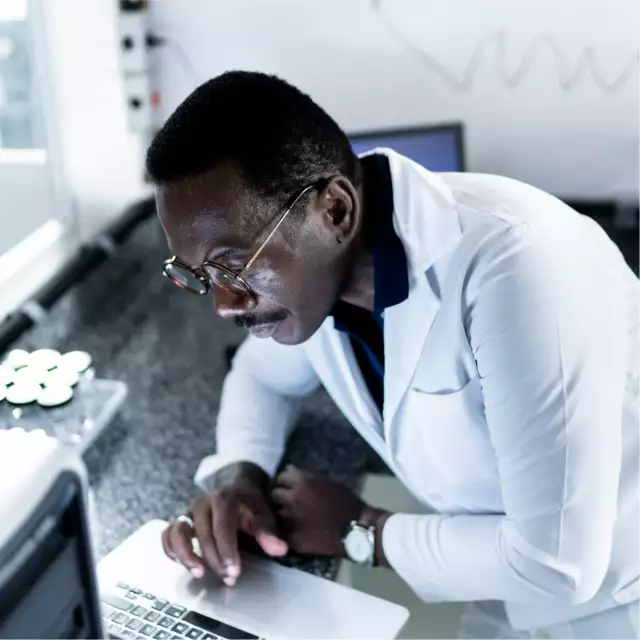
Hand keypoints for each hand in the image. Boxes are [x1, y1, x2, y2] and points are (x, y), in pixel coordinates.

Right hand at [161, 462, 287, 585]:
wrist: (237, 486)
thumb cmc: (250, 504)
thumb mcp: (262, 514)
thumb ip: (268, 533)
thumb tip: (280, 550)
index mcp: (223, 499)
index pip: (222, 529)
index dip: (227, 552)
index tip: (234, 572)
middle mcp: (202, 503)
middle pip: (203, 534)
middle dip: (214, 559)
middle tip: (227, 578)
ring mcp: (188, 511)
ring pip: (178, 532)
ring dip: (185, 555)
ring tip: (199, 573)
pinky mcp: (180, 520)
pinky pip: (168, 534)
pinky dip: (171, 550)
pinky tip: (182, 564)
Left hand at [272, 465, 365, 556]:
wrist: (356, 530)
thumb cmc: (345, 502)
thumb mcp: (327, 482)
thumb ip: (306, 476)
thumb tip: (289, 469)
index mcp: (301, 482)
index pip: (281, 477)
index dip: (285, 482)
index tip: (290, 487)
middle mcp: (291, 498)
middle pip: (275, 495)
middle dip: (281, 497)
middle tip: (291, 502)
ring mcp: (289, 519)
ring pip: (277, 513)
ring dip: (283, 513)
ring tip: (294, 517)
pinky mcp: (291, 538)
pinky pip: (282, 531)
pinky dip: (287, 530)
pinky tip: (297, 530)